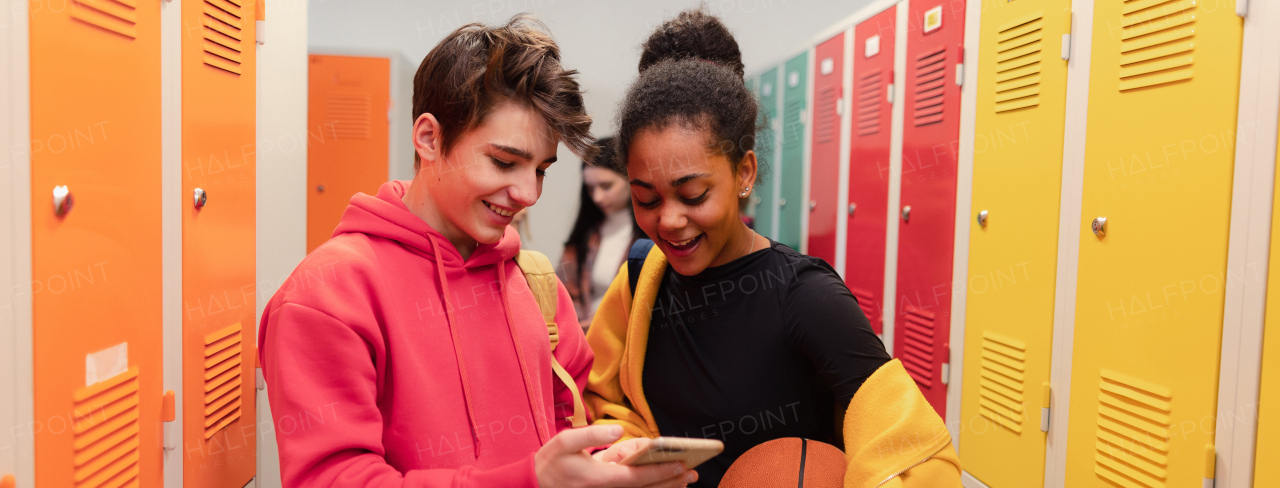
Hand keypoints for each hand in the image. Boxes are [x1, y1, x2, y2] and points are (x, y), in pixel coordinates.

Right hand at [535, 425, 697, 487]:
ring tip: (685, 481)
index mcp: (598, 478)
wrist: (535, 485)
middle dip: (669, 482)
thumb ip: (591, 435)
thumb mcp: (564, 442)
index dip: (660, 471)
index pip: (635, 477)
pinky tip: (662, 485)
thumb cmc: (551, 461)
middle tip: (692, 473)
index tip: (680, 464)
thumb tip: (616, 430)